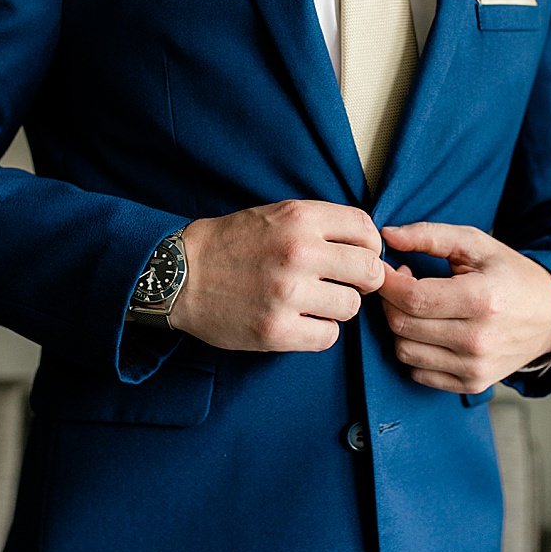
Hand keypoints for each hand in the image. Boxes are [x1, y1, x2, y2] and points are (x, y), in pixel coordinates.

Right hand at [171, 200, 383, 351]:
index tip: (358, 256)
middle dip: (363, 280)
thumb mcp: (278, 214)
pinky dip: (319, 332)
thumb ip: (323, 225)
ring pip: (351, 307)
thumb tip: (371, 244)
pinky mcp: (275, 330)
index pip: (367, 230)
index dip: (370, 246)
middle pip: (371, 271)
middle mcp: (298, 253)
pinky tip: (301, 322)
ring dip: (338, 308)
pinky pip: (328, 337)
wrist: (178, 275)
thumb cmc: (234, 244)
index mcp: (301, 219)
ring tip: (314, 302)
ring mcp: (287, 293)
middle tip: (343, 284)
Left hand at [378, 222, 550, 393]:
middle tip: (404, 284)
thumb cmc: (511, 276)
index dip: (388, 282)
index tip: (387, 269)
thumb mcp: (477, 245)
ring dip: (401, 327)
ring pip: (404, 351)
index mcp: (481, 299)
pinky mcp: (472, 384)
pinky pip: (418, 372)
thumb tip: (388, 235)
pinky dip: (415, 350)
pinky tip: (430, 331)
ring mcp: (475, 366)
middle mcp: (478, 339)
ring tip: (419, 307)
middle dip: (391, 301)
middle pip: (402, 325)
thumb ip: (431, 235)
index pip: (412, 297)